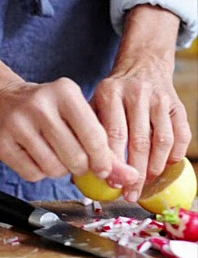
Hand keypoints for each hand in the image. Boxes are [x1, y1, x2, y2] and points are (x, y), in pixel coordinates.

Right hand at [0, 52, 137, 182]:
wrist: (2, 101)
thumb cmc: (48, 111)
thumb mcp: (77, 115)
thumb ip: (103, 145)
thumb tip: (129, 177)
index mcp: (65, 92)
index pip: (94, 136)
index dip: (103, 160)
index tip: (104, 170)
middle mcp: (40, 104)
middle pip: (75, 157)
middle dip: (81, 167)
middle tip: (76, 162)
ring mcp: (17, 122)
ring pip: (53, 168)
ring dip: (58, 171)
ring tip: (53, 156)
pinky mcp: (1, 141)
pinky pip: (32, 174)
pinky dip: (38, 173)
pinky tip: (34, 157)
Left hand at [92, 5, 191, 201]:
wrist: (142, 64)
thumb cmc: (112, 93)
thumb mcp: (94, 102)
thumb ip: (86, 130)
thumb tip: (76, 168)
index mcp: (110, 93)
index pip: (113, 133)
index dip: (112, 160)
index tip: (109, 180)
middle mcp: (136, 94)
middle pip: (138, 141)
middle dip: (133, 172)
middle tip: (128, 192)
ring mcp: (160, 99)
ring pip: (161, 140)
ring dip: (154, 167)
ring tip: (144, 185)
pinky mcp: (177, 105)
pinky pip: (181, 135)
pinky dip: (173, 155)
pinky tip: (163, 168)